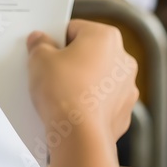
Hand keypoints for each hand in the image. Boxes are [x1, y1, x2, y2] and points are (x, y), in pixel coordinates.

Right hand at [27, 19, 138, 145]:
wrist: (79, 137)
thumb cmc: (64, 93)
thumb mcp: (40, 60)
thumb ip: (39, 44)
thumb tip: (40, 40)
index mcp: (106, 37)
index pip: (74, 29)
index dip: (55, 40)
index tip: (43, 51)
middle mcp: (123, 59)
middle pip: (89, 53)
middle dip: (69, 61)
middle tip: (48, 72)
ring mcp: (127, 87)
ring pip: (97, 78)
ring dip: (80, 83)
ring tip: (58, 95)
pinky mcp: (124, 112)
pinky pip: (101, 101)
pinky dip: (88, 104)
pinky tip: (70, 112)